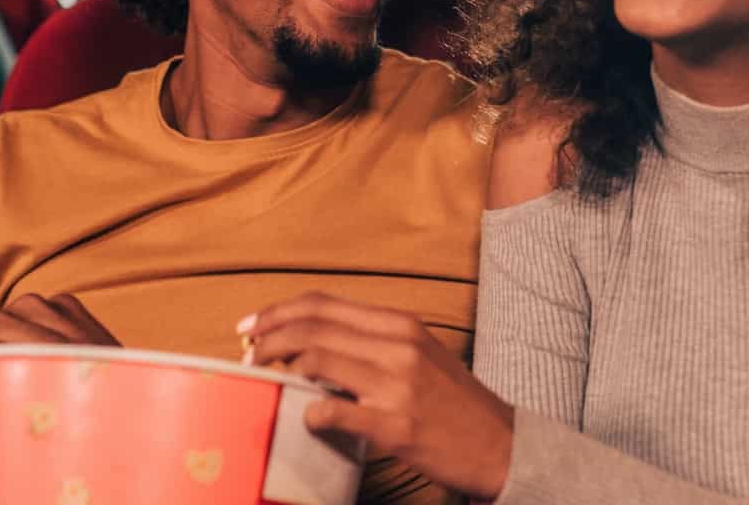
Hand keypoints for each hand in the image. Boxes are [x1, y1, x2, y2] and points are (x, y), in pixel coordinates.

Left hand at [242, 292, 514, 499]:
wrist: (501, 444)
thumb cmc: (453, 402)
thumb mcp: (420, 354)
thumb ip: (373, 341)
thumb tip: (315, 340)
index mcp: (400, 324)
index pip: (324, 304)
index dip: (279, 311)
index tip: (252, 324)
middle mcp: (398, 346)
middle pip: (313, 328)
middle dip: (268, 338)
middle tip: (246, 353)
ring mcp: (397, 386)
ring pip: (318, 361)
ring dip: (280, 369)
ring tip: (265, 380)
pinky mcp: (396, 426)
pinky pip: (336, 412)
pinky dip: (311, 413)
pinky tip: (306, 417)